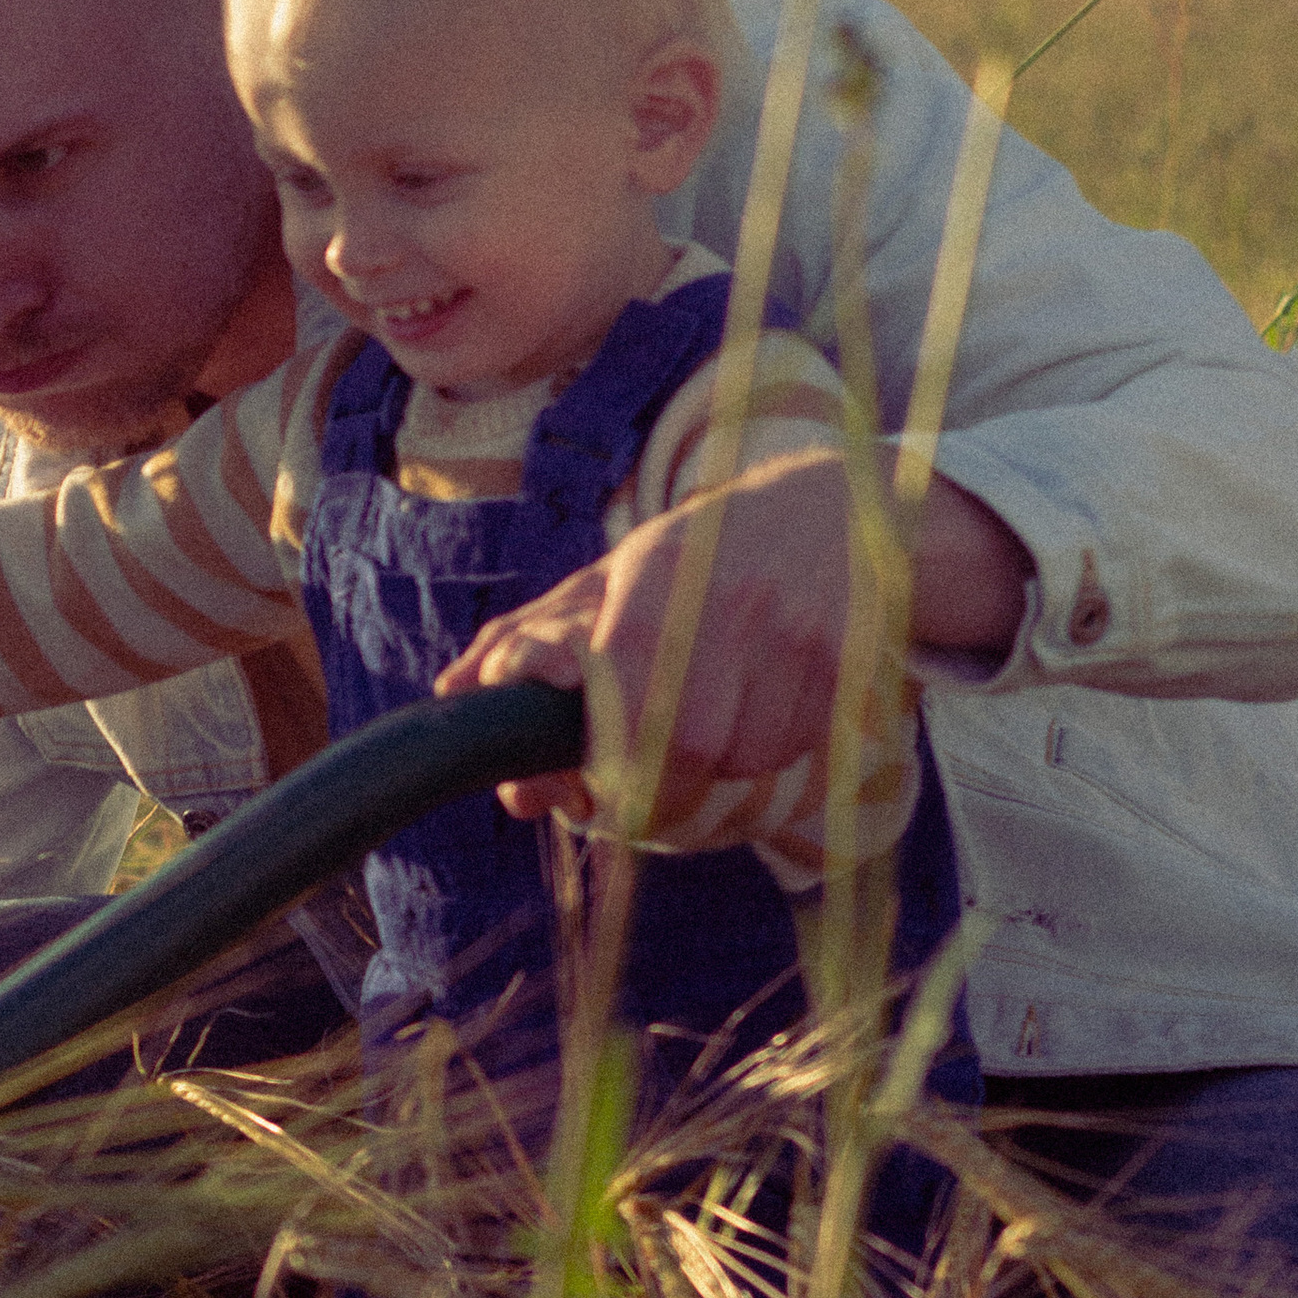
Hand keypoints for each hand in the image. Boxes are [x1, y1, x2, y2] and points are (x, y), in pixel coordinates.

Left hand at [435, 451, 1030, 819]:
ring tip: (710, 720)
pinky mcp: (845, 667)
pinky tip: (762, 706)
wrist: (835, 511)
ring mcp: (796, 635)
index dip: (602, 761)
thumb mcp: (613, 573)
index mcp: (656, 575)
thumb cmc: (699, 553)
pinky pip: (793, 752)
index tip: (585, 786)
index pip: (622, 698)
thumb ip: (529, 633)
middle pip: (688, 748)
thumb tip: (451, 689)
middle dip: (655, 786)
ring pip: (743, 760)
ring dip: (716, 769)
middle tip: (640, 786)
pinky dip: (766, 753)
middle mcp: (730, 601)